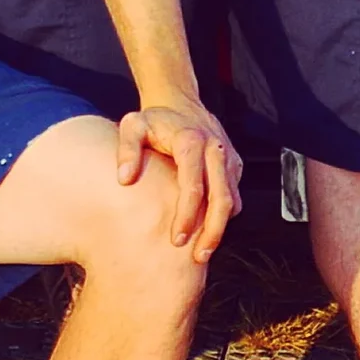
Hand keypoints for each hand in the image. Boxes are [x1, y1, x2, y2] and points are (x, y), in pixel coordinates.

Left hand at [116, 100, 243, 262]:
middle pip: (222, 198)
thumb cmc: (154, 119)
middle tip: (198, 257)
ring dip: (220, 228)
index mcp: (192, 141)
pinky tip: (208, 231)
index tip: (176, 240)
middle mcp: (216, 149)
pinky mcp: (234, 165)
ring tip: (203, 252)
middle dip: (212, 231)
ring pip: (232, 200)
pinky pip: (234, 195)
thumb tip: (124, 180)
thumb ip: (126, 151)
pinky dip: (225, 216)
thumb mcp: (133, 126)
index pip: (194, 186)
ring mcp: (228, 157)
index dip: (187, 215)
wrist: (179, 101)